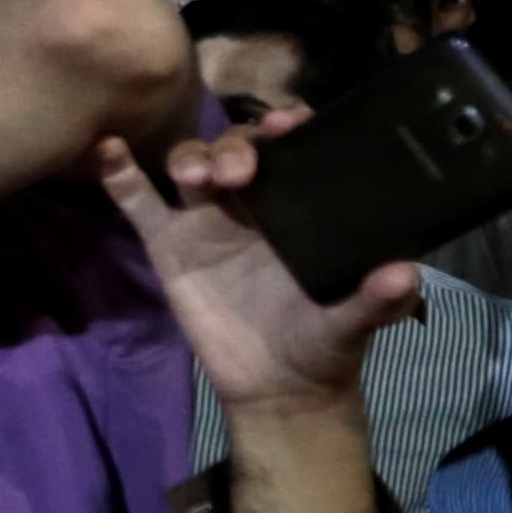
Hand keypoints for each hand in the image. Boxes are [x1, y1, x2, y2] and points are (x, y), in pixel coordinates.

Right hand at [94, 123, 415, 409]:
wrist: (276, 386)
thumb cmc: (323, 343)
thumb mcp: (355, 323)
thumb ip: (377, 300)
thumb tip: (404, 274)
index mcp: (299, 205)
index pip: (292, 148)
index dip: (287, 126)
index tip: (287, 126)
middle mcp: (252, 202)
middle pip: (235, 147)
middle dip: (235, 146)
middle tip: (239, 173)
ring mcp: (205, 220)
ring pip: (189, 165)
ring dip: (190, 158)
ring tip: (195, 178)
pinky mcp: (169, 246)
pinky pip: (139, 203)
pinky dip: (119, 174)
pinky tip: (107, 149)